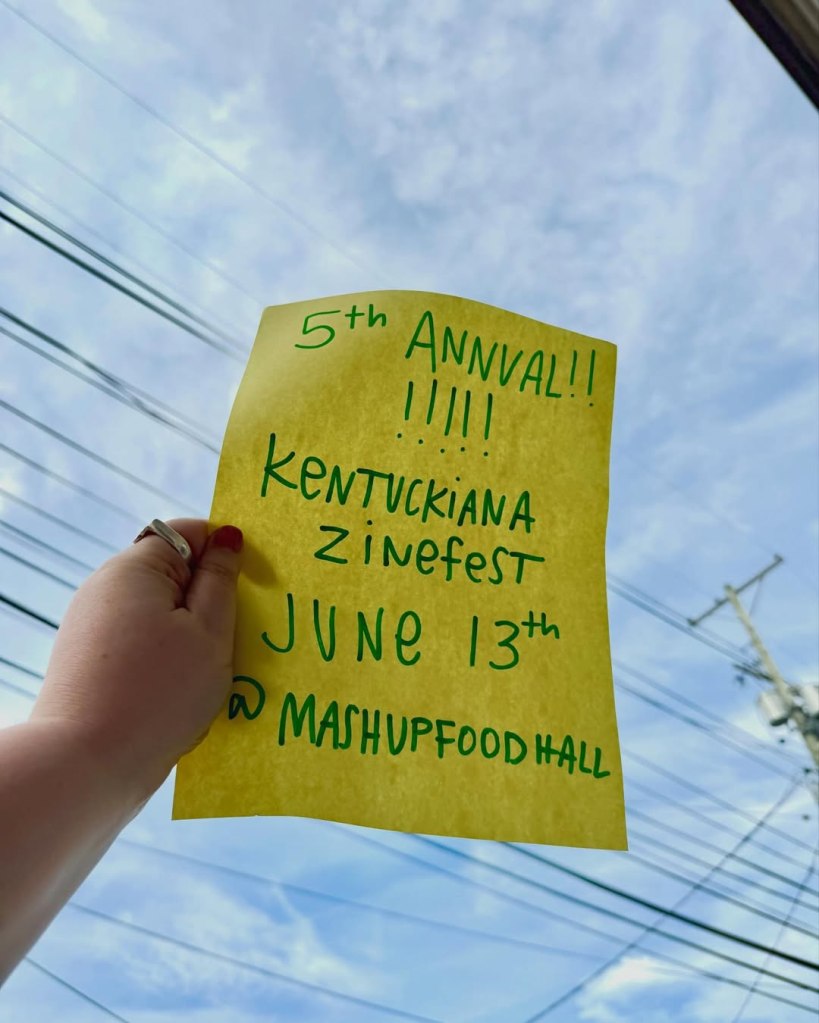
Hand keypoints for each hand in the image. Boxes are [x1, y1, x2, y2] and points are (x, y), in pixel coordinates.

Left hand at [31, 519, 242, 805]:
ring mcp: (93, 624)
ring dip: (189, 632)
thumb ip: (221, 580)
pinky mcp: (90, 660)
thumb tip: (228, 538)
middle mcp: (106, 587)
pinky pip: (140, 642)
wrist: (85, 765)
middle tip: (239, 636)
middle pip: (173, 572)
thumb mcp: (209, 633)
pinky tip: (181, 690)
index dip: (225, 550)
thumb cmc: (158, 696)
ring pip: (158, 612)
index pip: (189, 532)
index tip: (251, 585)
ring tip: (211, 671)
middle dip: (208, 598)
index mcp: (135, 568)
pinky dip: (166, 656)